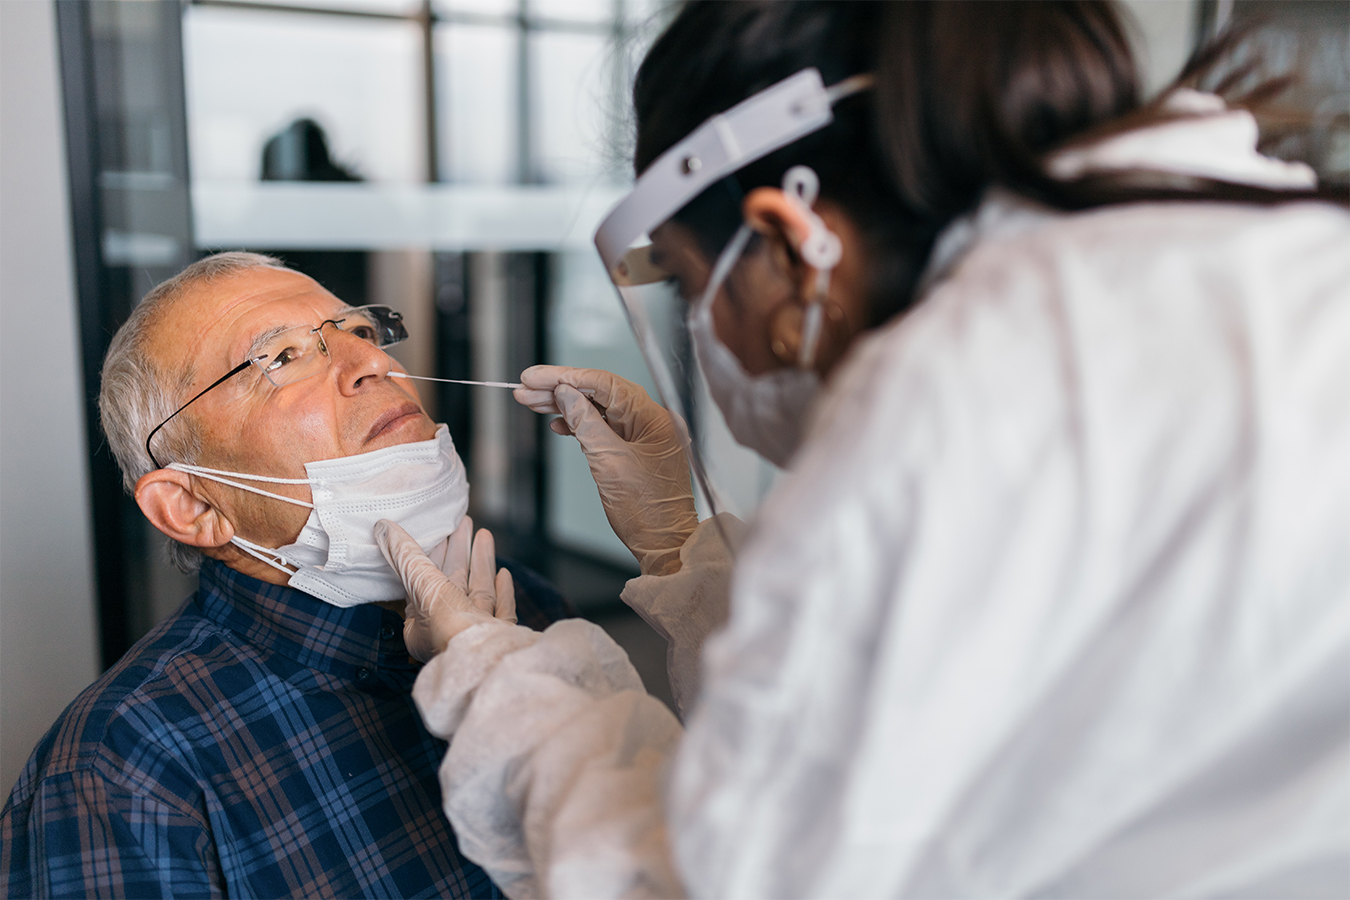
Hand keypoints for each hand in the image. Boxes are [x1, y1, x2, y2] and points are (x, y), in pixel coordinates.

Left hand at [375, 515, 516, 661]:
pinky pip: (499, 611)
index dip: (433, 554)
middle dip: (460, 551)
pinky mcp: (499, 636)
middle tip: (465, 523)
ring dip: (481, 562)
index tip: (441, 532)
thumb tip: (384, 529)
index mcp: (424, 623)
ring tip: (485, 535)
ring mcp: (476, 632)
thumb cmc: (450, 628)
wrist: (487, 659)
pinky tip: (504, 574)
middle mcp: (449, 629)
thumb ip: (406, 556)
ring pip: (478, 592)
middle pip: (454, 583)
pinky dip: (502, 592)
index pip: (425, 582)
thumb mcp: (423, 585)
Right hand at [515, 366, 697, 575]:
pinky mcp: (634, 450)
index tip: (535, 377)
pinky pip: (604, 428)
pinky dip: (579, 425)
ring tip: (531, 403)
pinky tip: (556, 423)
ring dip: (565, 406)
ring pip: (598, 410)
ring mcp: (643, 435)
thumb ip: (585, 423)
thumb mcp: (608, 463)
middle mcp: (651, 420)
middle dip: (560, 389)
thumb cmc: (647, 512)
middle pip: (599, 393)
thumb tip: (566, 393)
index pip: (604, 383)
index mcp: (653, 418)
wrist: (665, 546)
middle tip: (525, 389)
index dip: (566, 376)